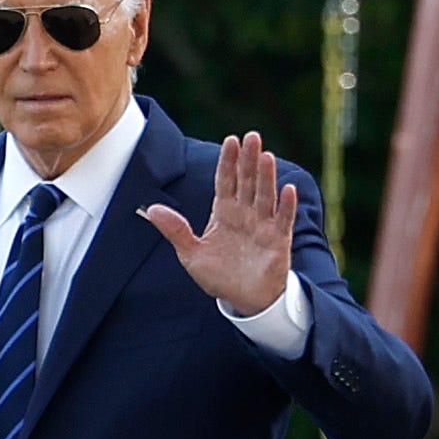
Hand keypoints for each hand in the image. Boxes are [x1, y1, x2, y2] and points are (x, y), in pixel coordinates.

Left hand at [142, 131, 294, 317]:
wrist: (244, 301)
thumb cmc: (219, 277)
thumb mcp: (191, 255)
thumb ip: (175, 230)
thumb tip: (150, 209)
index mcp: (224, 212)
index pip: (226, 180)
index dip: (228, 161)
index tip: (231, 140)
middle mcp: (245, 214)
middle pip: (247, 181)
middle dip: (249, 160)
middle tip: (252, 137)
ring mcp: (263, 225)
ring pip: (265, 196)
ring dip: (267, 177)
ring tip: (266, 156)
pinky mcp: (278, 241)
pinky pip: (283, 220)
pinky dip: (286, 206)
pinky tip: (288, 189)